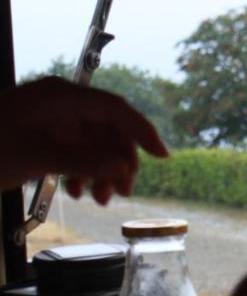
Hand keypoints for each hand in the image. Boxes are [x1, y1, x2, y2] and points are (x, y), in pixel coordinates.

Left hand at [0, 76, 168, 202]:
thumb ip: (82, 159)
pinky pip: (74, 150)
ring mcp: (50, 120)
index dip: (141, 131)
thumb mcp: (35, 156)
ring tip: (99, 198)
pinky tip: (77, 189)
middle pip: (107, 130)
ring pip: (93, 144)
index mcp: (59, 98)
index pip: (114, 109)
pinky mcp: (41, 135)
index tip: (161, 154)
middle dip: (118, 161)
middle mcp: (59, 105)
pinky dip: (81, 171)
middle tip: (121, 192)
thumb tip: (121, 164)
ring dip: (101, 171)